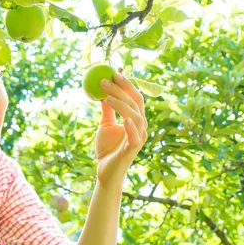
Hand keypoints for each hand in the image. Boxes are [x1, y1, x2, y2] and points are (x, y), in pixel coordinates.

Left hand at [95, 72, 147, 187]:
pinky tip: (124, 119)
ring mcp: (139, 138)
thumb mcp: (105, 124)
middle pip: (136, 103)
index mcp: (136, 119)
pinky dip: (131, 127)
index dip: (126, 84)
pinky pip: (135, 137)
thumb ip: (107, 109)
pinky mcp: (133, 150)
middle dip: (122, 89)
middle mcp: (141, 127)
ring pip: (136, 116)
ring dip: (121, 104)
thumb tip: (102, 90)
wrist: (104, 171)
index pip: (134, 98)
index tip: (113, 73)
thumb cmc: (107, 148)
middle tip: (107, 79)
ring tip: (106, 97)